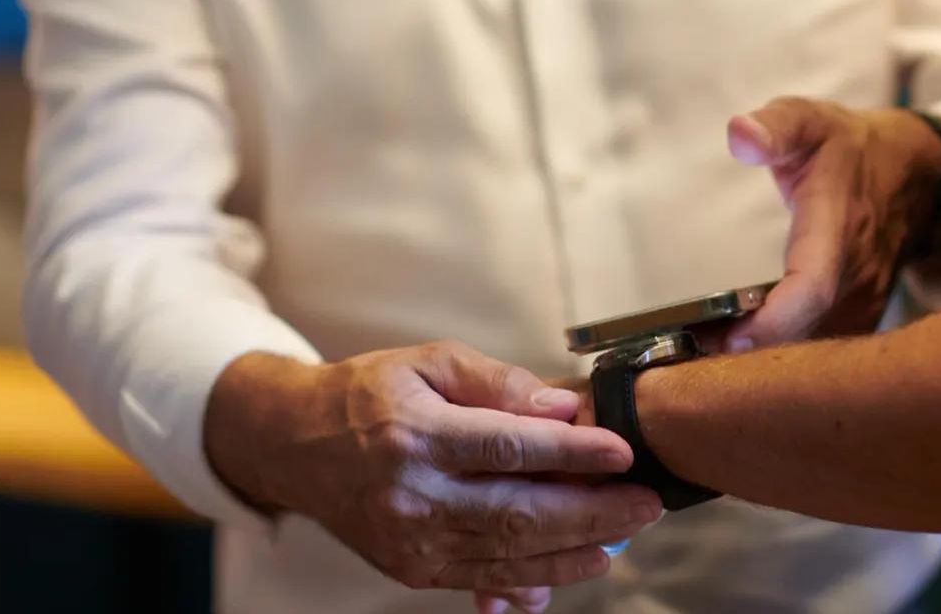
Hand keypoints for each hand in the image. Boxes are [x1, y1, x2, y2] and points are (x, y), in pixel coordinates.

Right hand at [204, 341, 661, 605]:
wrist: (295, 445)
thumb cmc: (370, 393)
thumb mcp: (428, 361)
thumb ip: (498, 382)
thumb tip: (562, 408)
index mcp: (416, 434)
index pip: (509, 448)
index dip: (573, 453)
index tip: (623, 451)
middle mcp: (412, 495)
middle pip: (518, 512)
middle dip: (592, 512)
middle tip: (645, 504)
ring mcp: (411, 541)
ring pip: (508, 554)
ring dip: (574, 551)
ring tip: (623, 536)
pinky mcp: (411, 569)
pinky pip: (482, 578)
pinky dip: (534, 578)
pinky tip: (576, 566)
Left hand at [723, 97, 940, 349]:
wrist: (917, 173)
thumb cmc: (848, 147)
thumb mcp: (810, 120)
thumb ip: (775, 125)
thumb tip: (739, 135)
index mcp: (836, 224)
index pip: (813, 284)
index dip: (774, 318)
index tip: (730, 336)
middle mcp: (855, 274)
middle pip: (807, 334)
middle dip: (754, 355)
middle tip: (695, 360)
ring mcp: (864, 302)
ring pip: (818, 353)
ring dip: (767, 366)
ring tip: (708, 365)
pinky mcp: (862, 318)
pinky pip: (827, 354)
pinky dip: (787, 365)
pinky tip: (742, 364)